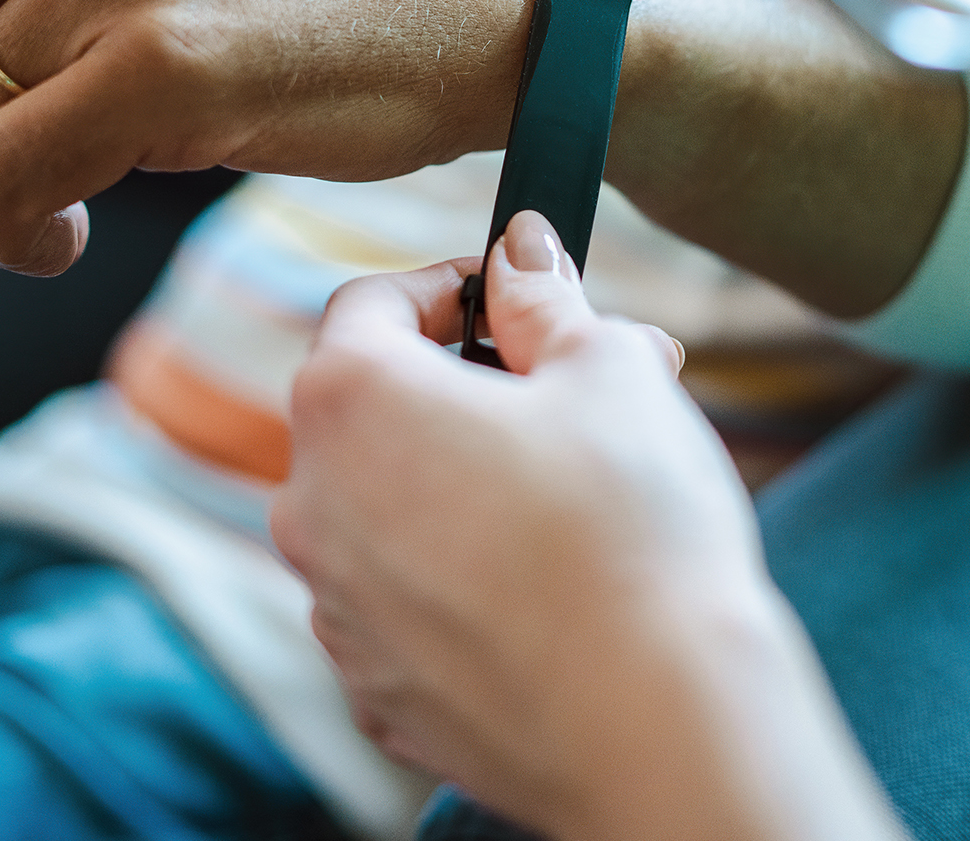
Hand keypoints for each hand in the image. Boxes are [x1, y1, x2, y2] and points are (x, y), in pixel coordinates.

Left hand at [272, 211, 905, 840]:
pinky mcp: (374, 692)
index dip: (448, 286)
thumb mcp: (608, 369)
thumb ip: (544, 297)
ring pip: (384, 511)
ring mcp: (334, 610)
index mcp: (351, 401)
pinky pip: (403, 605)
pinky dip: (457, 582)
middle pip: (371, 411)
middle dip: (466, 389)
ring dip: (457, 485)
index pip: (370, 303)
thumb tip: (520, 250)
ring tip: (577, 494)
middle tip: (572, 394)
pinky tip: (547, 587)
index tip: (513, 297)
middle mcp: (311, 504)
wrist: (658, 719)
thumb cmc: (633, 527)